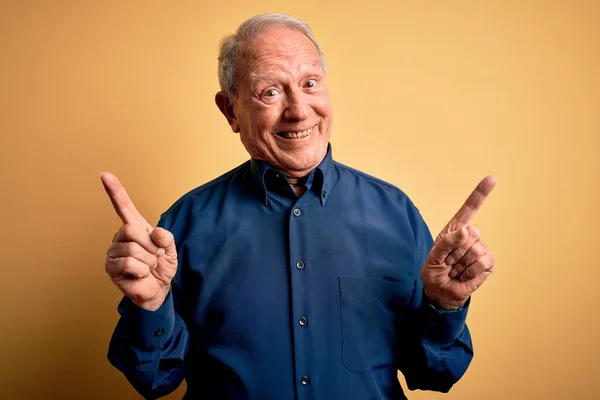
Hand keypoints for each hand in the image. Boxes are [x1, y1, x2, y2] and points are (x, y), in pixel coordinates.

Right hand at [101, 172, 176, 310]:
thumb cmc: (161, 266)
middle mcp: (120, 237)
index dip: (115, 191)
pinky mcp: (110, 268)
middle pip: (132, 230)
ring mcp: (113, 252)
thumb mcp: (170, 249)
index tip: (105, 175)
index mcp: (135, 227)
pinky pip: (129, 263)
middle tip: (154, 256)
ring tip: (147, 267)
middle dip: (150, 246)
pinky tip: (140, 274)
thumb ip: (166, 237)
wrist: (159, 288)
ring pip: (132, 249)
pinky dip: (141, 270)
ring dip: (148, 261)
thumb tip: (155, 233)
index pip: (123, 206)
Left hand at [421, 176, 496, 309]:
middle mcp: (471, 236)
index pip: (469, 208)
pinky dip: (470, 273)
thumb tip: (467, 231)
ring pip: (475, 251)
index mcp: (455, 229)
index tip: (492, 178)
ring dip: (460, 265)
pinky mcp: (488, 263)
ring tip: (455, 270)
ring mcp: (481, 248)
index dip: (481, 193)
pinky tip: (464, 276)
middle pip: (470, 234)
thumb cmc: (435, 271)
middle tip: (448, 262)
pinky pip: (482, 264)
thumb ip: (447, 243)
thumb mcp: (433, 257)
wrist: (441, 292)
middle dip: (454, 252)